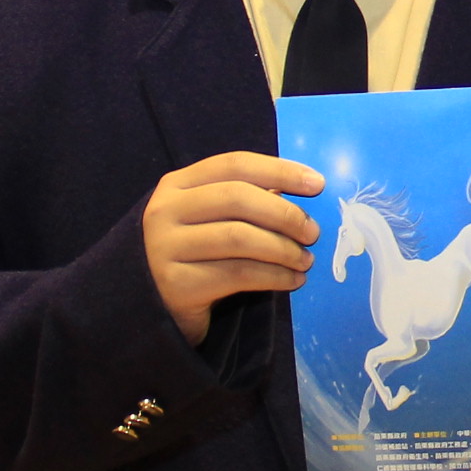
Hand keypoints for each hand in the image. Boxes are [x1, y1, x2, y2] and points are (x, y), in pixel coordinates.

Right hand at [142, 152, 321, 343]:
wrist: (153, 306)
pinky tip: (293, 281)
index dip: (280, 170)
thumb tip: (301, 191)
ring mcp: (165, 247)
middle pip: (238, 198)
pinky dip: (274, 276)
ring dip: (284, 249)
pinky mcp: (176, 284)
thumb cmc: (195, 255)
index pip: (234, 165)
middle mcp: (165, 210)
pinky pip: (238, 274)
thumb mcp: (213, 220)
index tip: (317, 185)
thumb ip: (248, 201)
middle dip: (285, 214)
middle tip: (313, 232)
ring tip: (306, 260)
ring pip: (240, 238)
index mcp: (177, 184)